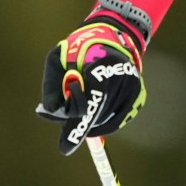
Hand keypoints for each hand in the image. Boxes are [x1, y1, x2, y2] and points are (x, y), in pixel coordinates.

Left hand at [37, 18, 144, 154]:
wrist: (109, 37)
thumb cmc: (77, 49)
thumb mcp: (56, 61)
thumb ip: (52, 87)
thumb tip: (47, 112)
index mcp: (103, 63)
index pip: (91, 99)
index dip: (77, 124)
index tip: (64, 148)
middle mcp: (124, 77)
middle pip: (98, 114)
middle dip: (79, 123)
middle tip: (67, 128)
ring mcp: (134, 88)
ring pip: (107, 121)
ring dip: (89, 122)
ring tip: (79, 108)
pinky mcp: (138, 97)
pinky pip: (117, 121)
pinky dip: (102, 124)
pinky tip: (92, 117)